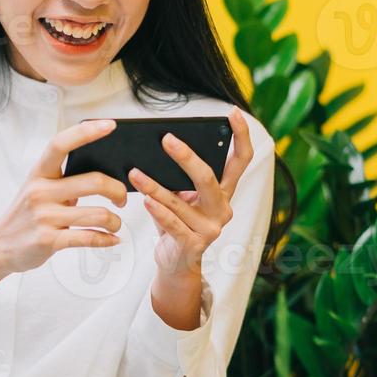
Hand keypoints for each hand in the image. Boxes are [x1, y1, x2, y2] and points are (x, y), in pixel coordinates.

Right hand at [0, 118, 131, 276]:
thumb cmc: (26, 214)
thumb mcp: (38, 189)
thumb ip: (63, 180)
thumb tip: (104, 174)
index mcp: (39, 173)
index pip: (61, 144)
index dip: (86, 132)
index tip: (109, 125)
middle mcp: (40, 192)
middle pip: (94, 182)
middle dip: (118, 190)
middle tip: (122, 198)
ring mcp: (45, 217)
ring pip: (98, 214)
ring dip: (114, 220)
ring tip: (114, 223)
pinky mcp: (49, 240)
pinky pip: (89, 238)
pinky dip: (107, 239)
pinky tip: (112, 239)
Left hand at [128, 106, 254, 279]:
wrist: (175, 264)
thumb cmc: (176, 223)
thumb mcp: (181, 198)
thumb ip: (178, 178)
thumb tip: (159, 150)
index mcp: (224, 193)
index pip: (241, 160)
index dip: (240, 136)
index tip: (233, 112)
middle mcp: (223, 209)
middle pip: (209, 177)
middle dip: (187, 157)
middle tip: (166, 139)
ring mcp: (211, 229)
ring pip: (181, 201)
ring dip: (154, 186)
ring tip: (135, 173)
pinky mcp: (194, 245)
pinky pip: (173, 223)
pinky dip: (158, 210)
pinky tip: (144, 200)